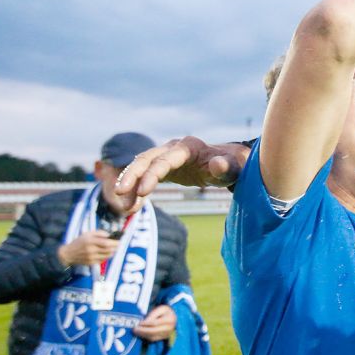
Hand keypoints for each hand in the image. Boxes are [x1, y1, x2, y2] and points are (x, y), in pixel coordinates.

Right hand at [57, 230, 118, 266]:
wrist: (69, 254)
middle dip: (116, 247)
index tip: (119, 240)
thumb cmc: (79, 242)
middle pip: (108, 249)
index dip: (115, 242)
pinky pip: (103, 260)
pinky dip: (107, 256)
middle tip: (119, 244)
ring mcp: (91, 257)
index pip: (106, 243)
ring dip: (113, 251)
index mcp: (90, 241)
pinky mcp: (91, 263)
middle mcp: (91, 250)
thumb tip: (109, 234)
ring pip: (107, 255)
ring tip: (114, 248)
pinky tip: (107, 253)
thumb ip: (99, 233)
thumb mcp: (87, 234)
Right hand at [114, 137, 248, 211]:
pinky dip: (136, 189)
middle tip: (120, 194)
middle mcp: (173, 148)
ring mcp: (166, 157)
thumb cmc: (233, 165)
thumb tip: (217, 165)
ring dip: (129, 183)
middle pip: (146, 159)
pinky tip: (131, 207)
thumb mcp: (234, 168)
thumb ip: (226, 167)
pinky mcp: (163, 167)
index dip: (151, 175)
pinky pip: (144, 176)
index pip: (165, 160)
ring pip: (141, 167)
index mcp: (188, 147)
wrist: (230, 163)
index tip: (141, 192)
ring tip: (125, 207)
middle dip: (132, 175)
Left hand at [133, 304, 176, 341]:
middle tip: (134, 329)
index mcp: (169, 319)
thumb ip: (153, 314)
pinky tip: (140, 334)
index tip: (139, 323)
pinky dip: (146, 337)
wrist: (173, 317)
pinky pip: (153, 339)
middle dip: (142, 331)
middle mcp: (169, 328)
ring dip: (143, 335)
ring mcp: (167, 334)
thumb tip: (144, 321)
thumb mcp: (161, 308)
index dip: (146, 323)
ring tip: (135, 332)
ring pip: (153, 337)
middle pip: (153, 331)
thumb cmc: (165, 312)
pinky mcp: (163, 338)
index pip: (155, 323)